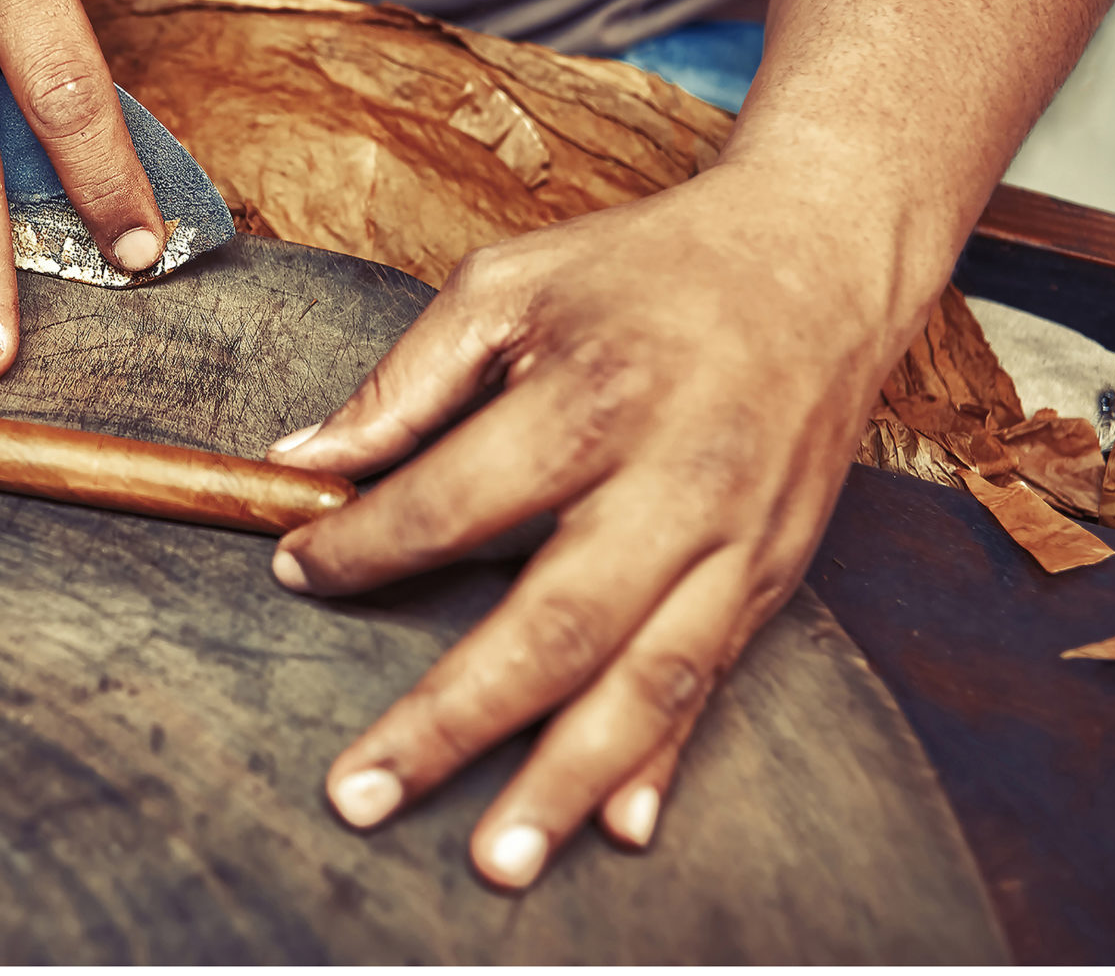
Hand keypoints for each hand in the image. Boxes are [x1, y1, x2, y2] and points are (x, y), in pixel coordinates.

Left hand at [265, 164, 923, 887]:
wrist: (818, 257)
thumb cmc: (647, 268)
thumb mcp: (511, 284)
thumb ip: (404, 381)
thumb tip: (300, 459)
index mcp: (593, 399)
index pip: (453, 502)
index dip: (364, 546)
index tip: (296, 568)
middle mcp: (673, 484)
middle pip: (552, 627)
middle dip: (451, 722)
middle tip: (362, 793)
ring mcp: (734, 541)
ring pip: (643, 684)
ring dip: (563, 783)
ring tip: (491, 858)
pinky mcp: (772, 574)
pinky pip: (712, 682)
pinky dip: (664, 761)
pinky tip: (615, 825)